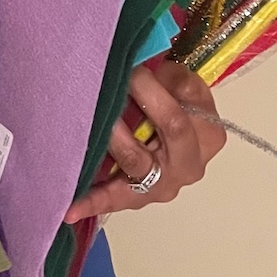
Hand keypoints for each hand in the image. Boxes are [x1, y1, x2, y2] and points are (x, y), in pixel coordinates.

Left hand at [64, 61, 225, 222]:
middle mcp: (189, 166)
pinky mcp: (139, 197)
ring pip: (135, 164)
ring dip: (111, 142)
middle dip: (136, 107)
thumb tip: (143, 65)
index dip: (151, 91)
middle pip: (163, 134)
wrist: (176, 138)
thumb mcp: (183, 84)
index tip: (128, 69)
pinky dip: (91, 202)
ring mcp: (163, 186)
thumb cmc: (178, 105)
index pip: (179, 114)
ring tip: (86, 130)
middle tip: (109, 91)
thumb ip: (170, 76)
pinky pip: (114, 199)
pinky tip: (69, 210)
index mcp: (207, 135)